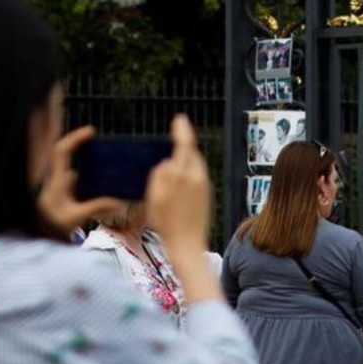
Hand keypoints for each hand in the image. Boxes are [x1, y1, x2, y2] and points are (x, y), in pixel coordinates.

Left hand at [36, 126, 125, 232]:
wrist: (41, 240)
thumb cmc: (54, 228)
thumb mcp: (76, 217)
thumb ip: (96, 207)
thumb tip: (120, 201)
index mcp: (56, 180)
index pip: (61, 151)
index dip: (74, 138)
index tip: (91, 131)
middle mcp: (56, 179)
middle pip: (63, 152)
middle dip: (78, 140)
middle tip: (96, 135)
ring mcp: (59, 185)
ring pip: (69, 162)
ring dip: (82, 153)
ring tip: (101, 150)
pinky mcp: (64, 193)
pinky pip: (75, 174)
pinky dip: (86, 168)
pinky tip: (100, 173)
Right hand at [146, 115, 211, 253]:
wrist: (187, 245)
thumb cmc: (167, 224)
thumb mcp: (155, 198)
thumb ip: (160, 176)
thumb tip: (167, 163)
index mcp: (183, 176)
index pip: (185, 145)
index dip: (182, 130)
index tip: (180, 118)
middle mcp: (198, 179)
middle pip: (192, 153)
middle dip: (185, 144)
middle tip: (177, 133)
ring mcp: (204, 188)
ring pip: (196, 165)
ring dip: (187, 158)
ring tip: (177, 157)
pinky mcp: (207, 196)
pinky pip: (198, 177)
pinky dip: (190, 172)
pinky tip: (181, 179)